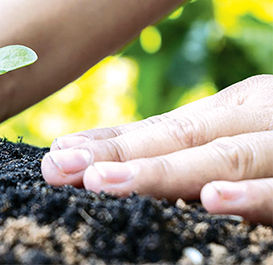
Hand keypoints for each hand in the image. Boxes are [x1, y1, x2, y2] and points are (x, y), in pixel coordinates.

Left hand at [42, 75, 272, 223]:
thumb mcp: (233, 132)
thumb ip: (177, 145)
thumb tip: (96, 159)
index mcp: (232, 108)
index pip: (159, 127)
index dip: (107, 142)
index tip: (57, 153)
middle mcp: (254, 120)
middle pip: (178, 138)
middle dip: (116, 155)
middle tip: (61, 167)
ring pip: (224, 158)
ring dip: (161, 171)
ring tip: (104, 182)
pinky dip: (251, 195)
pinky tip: (211, 200)